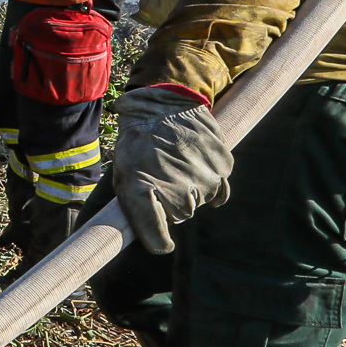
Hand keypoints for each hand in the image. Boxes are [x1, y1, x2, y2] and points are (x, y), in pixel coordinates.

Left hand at [108, 85, 232, 253]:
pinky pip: (219, 190)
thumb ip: (132, 203)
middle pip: (180, 216)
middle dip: (170, 205)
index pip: (157, 235)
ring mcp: (203, 177)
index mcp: (144, 189)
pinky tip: (195, 164)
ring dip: (190, 190)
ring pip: (200, 202)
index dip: (158, 242)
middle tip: (162, 179)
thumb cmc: (138, 139)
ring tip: (176, 164)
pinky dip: (208, 181)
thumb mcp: (123, 169)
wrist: (163, 102)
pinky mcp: (222, 166)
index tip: (161, 244)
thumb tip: (145, 231)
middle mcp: (177, 187)